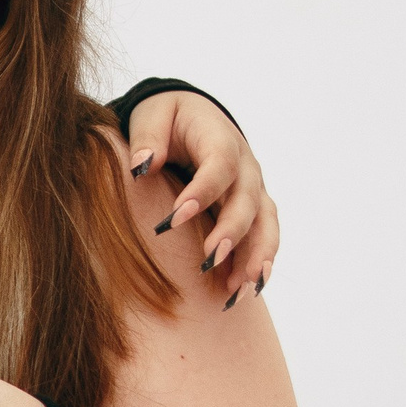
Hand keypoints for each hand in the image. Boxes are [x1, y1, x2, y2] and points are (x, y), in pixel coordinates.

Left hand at [124, 91, 277, 305]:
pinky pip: (264, 237)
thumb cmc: (167, 118)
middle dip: (231, 232)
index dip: (203, 191)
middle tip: (209, 259)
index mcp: (219, 138)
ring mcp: (253, 189)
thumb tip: (141, 166)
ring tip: (236, 288)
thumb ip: (147, 138)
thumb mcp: (152, 116)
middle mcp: (245, 165)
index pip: (219, 164)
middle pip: (246, 200)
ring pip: (264, 224)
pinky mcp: (254, 209)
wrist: (192, 117)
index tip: (175, 217)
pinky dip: (259, 263)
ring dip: (254, 256)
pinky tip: (245, 290)